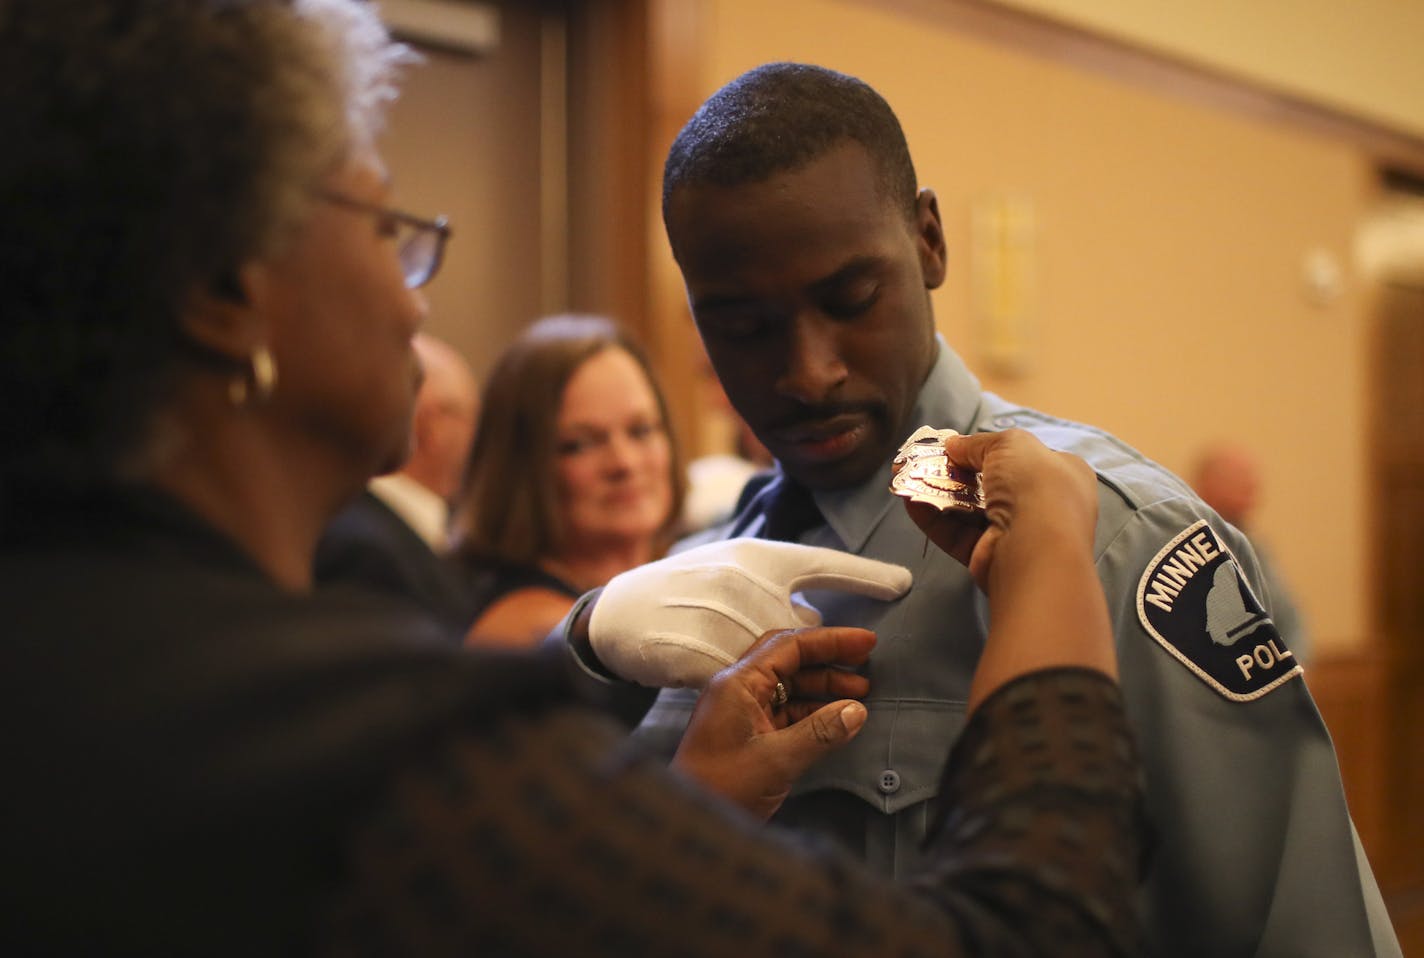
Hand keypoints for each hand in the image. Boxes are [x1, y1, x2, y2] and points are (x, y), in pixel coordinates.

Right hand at [589, 538, 909, 687]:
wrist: (620, 615)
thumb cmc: (684, 591)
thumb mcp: (733, 573)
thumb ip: (776, 593)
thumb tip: (816, 623)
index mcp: (755, 557)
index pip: (821, 563)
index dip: (863, 573)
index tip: (903, 584)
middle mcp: (742, 583)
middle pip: (805, 629)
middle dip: (836, 655)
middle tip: (865, 673)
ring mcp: (721, 620)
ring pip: (780, 663)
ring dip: (804, 683)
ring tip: (824, 695)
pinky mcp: (701, 656)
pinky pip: (748, 687)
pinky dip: (763, 698)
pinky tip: (767, 706)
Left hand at [672, 626, 875, 819]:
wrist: (690, 823)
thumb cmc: (721, 788)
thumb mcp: (776, 760)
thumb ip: (819, 732)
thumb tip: (856, 710)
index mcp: (738, 683)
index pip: (789, 646)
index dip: (831, 640)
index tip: (866, 642)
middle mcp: (738, 690)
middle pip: (790, 661)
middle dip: (830, 662)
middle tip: (868, 664)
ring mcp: (742, 712)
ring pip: (789, 687)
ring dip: (824, 688)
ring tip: (861, 694)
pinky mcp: (748, 735)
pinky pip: (785, 711)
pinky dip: (813, 711)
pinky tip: (837, 719)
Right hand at [902, 429, 1113, 709]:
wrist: (1036, 547)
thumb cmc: (1034, 485)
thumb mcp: (1010, 444)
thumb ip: (978, 442)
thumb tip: (953, 445)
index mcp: (1061, 474)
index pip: (1022, 458)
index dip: (989, 449)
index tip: (957, 445)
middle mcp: (1042, 505)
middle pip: (990, 483)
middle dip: (956, 471)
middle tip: (924, 459)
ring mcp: (1015, 534)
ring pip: (969, 509)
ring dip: (938, 492)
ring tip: (907, 476)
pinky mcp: (989, 557)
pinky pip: (957, 534)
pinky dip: (934, 518)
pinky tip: (910, 501)